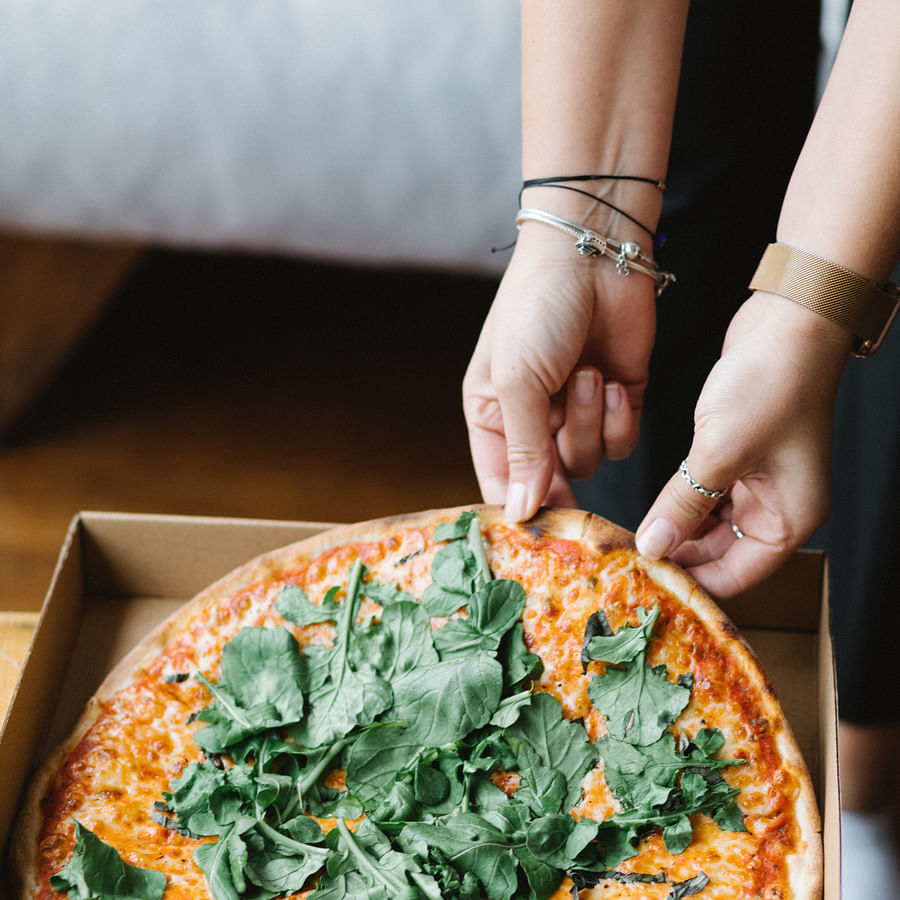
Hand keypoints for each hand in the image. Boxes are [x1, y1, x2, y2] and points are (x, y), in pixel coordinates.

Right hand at [463, 225, 656, 520]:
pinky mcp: (619, 403)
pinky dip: (619, 418)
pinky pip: (622, 443)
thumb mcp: (516, 381)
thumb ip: (522, 450)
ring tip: (588, 376)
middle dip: (560, 460)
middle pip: (548, 479)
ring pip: (589, 462)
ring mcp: (579, 413)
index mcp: (493, 414)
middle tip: (567, 450)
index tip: (535, 528)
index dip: (516, 505)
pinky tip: (612, 379)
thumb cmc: (536, 309)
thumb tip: (519, 511)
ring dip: (591, 423)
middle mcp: (535, 420)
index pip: (499, 480)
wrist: (594, 255)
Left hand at [635, 291, 852, 596]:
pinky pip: (704, 491)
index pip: (737, 576)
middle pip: (720, 552)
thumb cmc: (770, 385)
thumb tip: (653, 547)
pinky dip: (679, 498)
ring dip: (675, 526)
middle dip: (678, 555)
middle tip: (630, 560)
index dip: (693, 583)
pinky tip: (649, 504)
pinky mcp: (737, 454)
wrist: (788, 322)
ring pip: (708, 521)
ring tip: (633, 535)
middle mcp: (778, 505)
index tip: (649, 584)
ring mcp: (758, 479)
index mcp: (790, 518)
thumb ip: (682, 505)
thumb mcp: (718, 453)